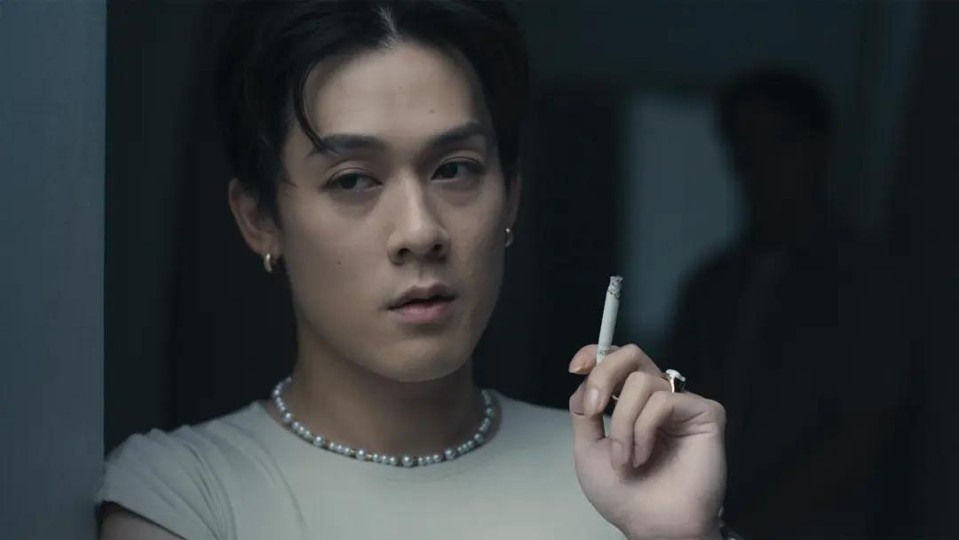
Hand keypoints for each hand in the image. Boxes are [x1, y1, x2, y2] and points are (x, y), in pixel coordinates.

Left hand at [568, 344, 725, 539]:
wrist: (650, 526)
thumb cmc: (624, 496)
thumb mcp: (589, 448)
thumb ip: (584, 410)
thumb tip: (584, 380)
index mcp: (631, 403)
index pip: (617, 361)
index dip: (596, 355)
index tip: (577, 367)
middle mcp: (657, 398)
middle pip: (631, 355)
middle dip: (605, 376)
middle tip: (595, 408)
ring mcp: (681, 405)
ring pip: (641, 382)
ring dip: (623, 425)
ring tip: (625, 459)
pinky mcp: (705, 414)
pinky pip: (664, 401)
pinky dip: (644, 429)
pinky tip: (644, 455)